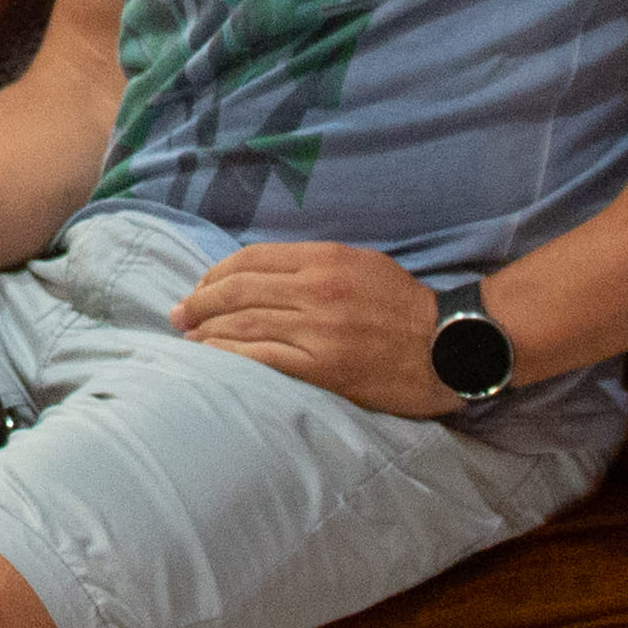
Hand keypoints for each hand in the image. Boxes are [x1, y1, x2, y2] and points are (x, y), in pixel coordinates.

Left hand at [175, 239, 457, 420]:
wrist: (451, 346)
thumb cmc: (407, 306)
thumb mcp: (363, 264)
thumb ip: (315, 265)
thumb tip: (266, 275)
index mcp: (325, 259)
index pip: (251, 260)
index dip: (215, 274)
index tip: (199, 288)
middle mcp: (315, 290)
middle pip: (238, 291)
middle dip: (198, 302)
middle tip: (177, 315)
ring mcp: (318, 330)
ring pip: (243, 325)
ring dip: (206, 332)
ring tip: (187, 340)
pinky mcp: (323, 367)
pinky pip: (261, 359)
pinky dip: (228, 358)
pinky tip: (210, 361)